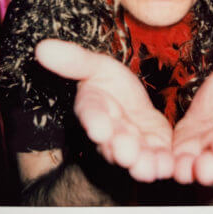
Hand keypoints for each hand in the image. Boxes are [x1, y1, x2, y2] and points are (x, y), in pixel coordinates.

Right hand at [35, 40, 173, 181]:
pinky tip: (170, 166)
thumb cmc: (109, 83)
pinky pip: (158, 161)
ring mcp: (131, 146)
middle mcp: (109, 134)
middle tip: (127, 151)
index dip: (94, 122)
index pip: (91, 114)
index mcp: (93, 109)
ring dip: (141, 164)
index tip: (99, 129)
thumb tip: (42, 47)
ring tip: (149, 166)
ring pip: (134, 159)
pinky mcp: (154, 151)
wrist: (131, 103)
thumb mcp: (96, 66)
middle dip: (120, 148)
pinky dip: (164, 165)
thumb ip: (75, 61)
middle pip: (112, 144)